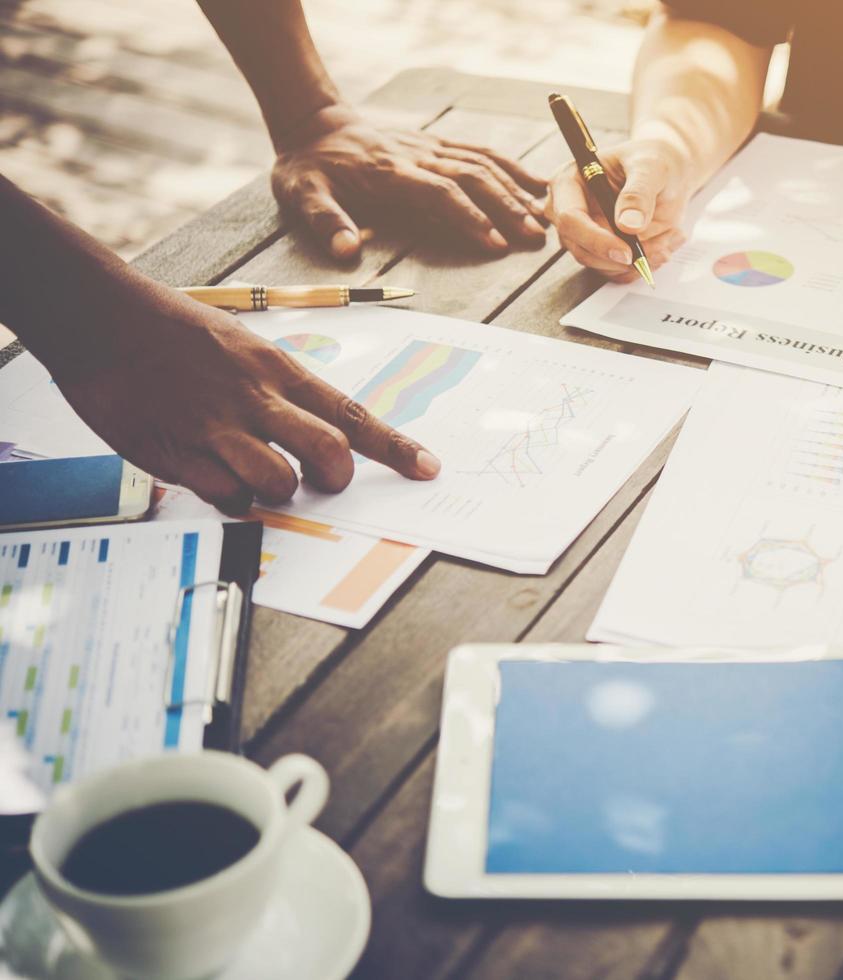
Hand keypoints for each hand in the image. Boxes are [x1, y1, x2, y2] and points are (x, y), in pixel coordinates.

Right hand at [52, 286, 439, 514]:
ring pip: (279, 481)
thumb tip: (320, 438)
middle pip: (329, 453)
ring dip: (280, 492)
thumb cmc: (177, 336)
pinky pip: (224, 494)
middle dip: (336, 478)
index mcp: (278, 371)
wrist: (100, 317)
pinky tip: (214, 476)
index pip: (352, 414)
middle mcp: (256, 398)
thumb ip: (281, 395)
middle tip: (322, 482)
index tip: (430, 470)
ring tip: (257, 477)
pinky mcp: (175, 452)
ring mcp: (216, 427)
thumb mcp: (243, 351)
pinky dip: (230, 497)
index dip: (396, 447)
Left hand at [271, 104, 547, 258]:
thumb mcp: (301, 194)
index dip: (469, 217)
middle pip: (472, 178)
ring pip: (483, 164)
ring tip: (543, 221)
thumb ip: (325, 221)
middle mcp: (417, 156)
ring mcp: (431, 147)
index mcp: (388, 172)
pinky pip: (481, 152)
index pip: (438, 193)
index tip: (495, 243)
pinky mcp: (439, 144)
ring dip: (515, 191)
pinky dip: (512, 167)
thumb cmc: (311, 168)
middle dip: (506, 208)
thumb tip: (346, 251)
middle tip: (534, 239)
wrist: (315, 124)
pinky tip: (538, 186)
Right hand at [545, 139, 690, 282]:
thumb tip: (628, 225)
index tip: (626, 251)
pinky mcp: (604, 252)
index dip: (596, 239)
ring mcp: (586, 235)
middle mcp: (571, 212)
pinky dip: (646, 264)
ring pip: (603, 266)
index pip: (570, 218)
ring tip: (670, 237)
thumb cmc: (653, 162)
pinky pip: (620, 272)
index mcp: (570, 182)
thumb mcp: (651, 167)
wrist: (668, 176)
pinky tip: (665, 244)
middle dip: (622, 258)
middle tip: (659, 251)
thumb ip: (639, 193)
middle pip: (581, 250)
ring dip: (640, 261)